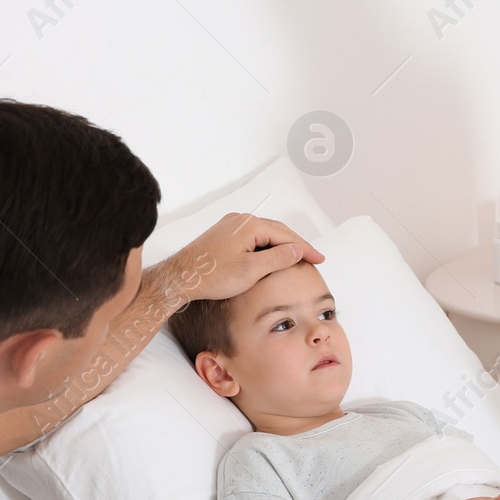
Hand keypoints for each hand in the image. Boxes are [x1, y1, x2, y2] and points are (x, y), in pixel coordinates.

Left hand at [160, 214, 325, 305]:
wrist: (180, 278)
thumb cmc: (211, 276)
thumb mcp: (251, 271)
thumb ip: (278, 258)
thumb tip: (298, 250)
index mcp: (249, 225)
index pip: (286, 235)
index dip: (305, 248)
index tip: (320, 259)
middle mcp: (240, 220)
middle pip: (277, 231)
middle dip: (296, 245)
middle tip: (314, 258)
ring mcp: (230, 226)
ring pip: (265, 235)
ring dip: (281, 246)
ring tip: (297, 259)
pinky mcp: (224, 235)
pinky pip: (252, 238)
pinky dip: (266, 247)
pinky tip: (272, 257)